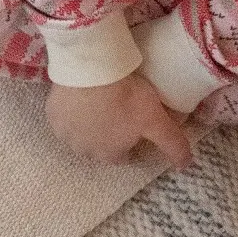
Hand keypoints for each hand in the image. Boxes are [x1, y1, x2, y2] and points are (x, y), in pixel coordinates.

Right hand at [46, 74, 192, 168]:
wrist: (90, 70)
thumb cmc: (125, 98)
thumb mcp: (156, 121)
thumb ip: (173, 144)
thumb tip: (186, 166)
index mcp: (108, 155)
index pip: (123, 156)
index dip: (131, 141)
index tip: (136, 124)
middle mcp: (83, 151)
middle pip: (99, 146)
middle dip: (107, 135)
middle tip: (118, 110)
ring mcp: (64, 133)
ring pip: (79, 133)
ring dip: (88, 124)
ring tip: (99, 101)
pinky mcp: (51, 114)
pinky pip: (63, 116)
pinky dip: (71, 110)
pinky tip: (81, 95)